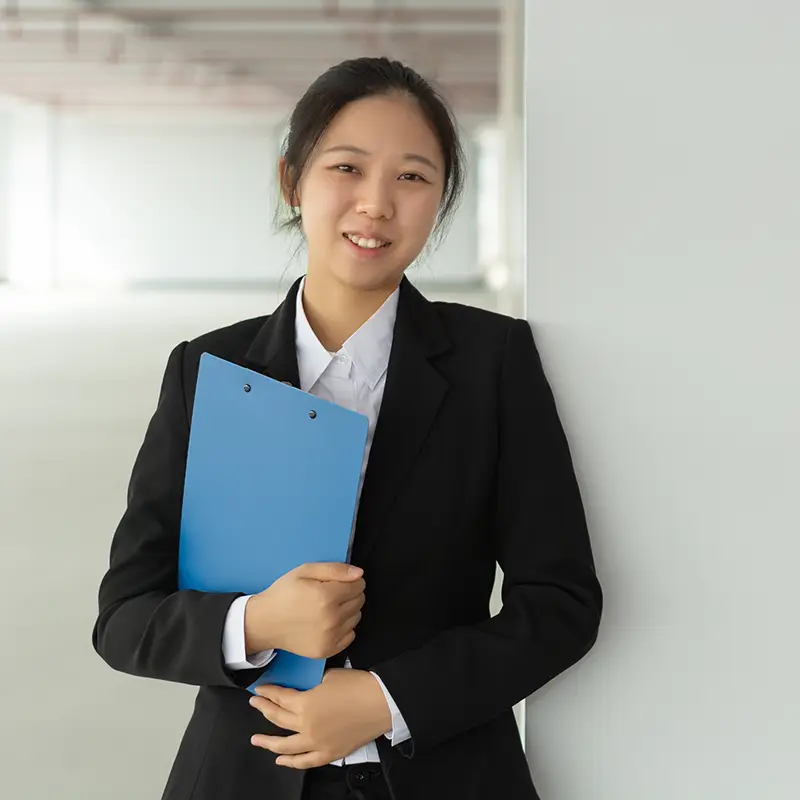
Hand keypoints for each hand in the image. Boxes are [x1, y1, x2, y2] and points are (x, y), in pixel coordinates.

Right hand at [244, 563, 364, 657]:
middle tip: (332, 593)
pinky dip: (344, 628)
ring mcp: (330, 637)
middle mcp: (331, 619)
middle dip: (350, 594)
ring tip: (328, 608)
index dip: (351, 580)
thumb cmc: (284, 593)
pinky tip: (328, 622)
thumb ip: (334, 569)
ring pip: (356, 617)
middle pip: (359, 601)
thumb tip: (359, 574)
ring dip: (348, 610)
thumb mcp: (304, 571)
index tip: (339, 582)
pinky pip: (350, 635)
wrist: (265, 622)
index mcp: (326, 596)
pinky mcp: (327, 650)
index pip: (358, 585)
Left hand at [249, 668, 392, 768]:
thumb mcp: (329, 676)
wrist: (380, 702)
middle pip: (278, 719)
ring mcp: (316, 743)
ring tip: (256, 739)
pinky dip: (291, 762)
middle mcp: (306, 726)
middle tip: (255, 705)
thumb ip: (311, 685)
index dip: (268, 693)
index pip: (280, 698)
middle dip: (263, 710)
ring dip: (268, 742)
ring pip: (285, 746)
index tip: (260, 691)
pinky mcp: (329, 753)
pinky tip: (281, 759)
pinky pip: (305, 762)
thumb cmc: (357, 686)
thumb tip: (305, 688)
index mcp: (305, 704)